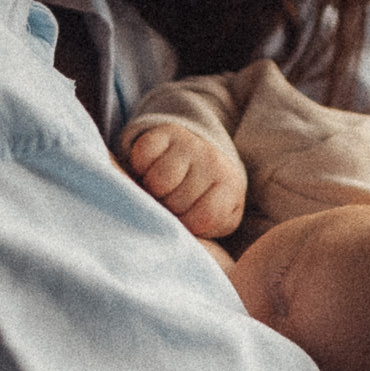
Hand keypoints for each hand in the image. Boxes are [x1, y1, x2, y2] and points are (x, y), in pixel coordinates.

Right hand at [122, 119, 246, 240]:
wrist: (200, 158)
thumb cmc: (204, 200)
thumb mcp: (216, 221)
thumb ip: (204, 230)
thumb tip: (177, 237)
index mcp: (230, 188)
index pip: (202, 218)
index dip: (187, 224)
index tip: (186, 218)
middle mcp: (214, 162)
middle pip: (176, 202)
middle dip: (168, 208)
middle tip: (171, 200)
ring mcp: (191, 145)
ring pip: (158, 182)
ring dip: (152, 189)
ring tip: (161, 188)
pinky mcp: (166, 133)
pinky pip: (143, 156)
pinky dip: (140, 166)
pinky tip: (150, 168)